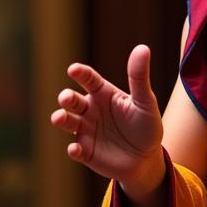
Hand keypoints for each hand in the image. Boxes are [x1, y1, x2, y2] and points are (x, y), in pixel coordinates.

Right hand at [50, 44, 165, 194]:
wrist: (147, 159)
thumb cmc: (146, 126)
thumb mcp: (145, 102)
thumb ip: (139, 77)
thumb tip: (142, 48)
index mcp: (103, 94)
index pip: (88, 79)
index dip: (80, 73)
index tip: (74, 69)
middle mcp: (90, 110)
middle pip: (72, 100)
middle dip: (66, 98)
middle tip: (67, 98)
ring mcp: (85, 131)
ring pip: (67, 122)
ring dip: (61, 119)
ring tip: (60, 118)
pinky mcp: (85, 152)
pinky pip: (75, 149)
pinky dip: (73, 149)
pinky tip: (75, 149)